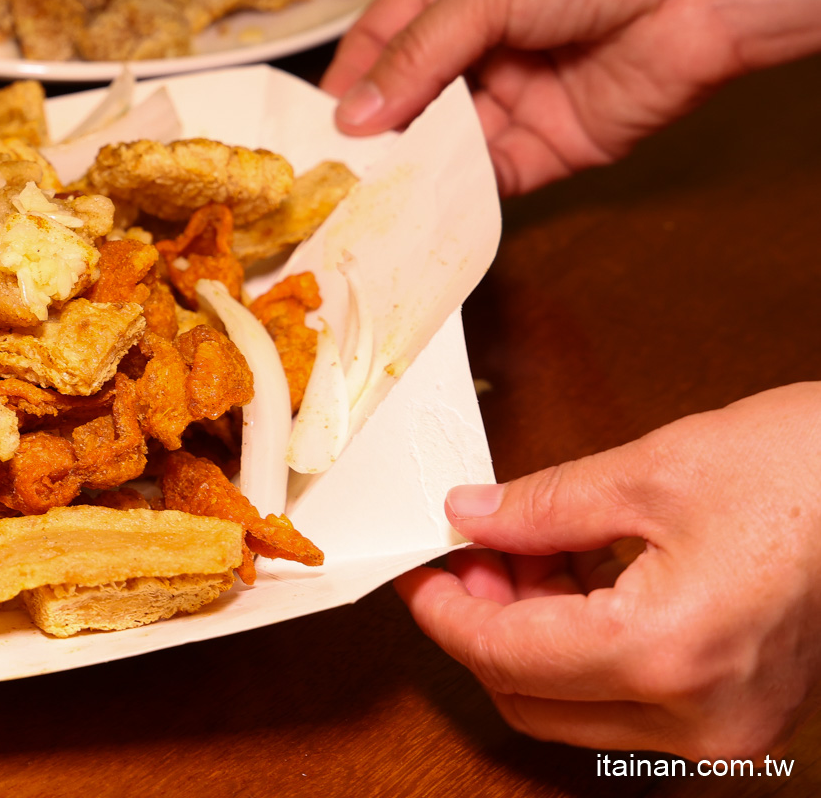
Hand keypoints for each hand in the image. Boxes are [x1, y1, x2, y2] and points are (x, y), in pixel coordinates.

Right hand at [321, 0, 820, 194]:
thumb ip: (416, 58)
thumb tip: (351, 116)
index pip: (380, 41)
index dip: (347, 82)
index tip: (316, 128)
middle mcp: (478, 44)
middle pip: (408, 99)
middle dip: (375, 135)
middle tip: (336, 175)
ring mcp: (513, 96)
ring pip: (444, 142)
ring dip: (413, 168)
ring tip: (373, 197)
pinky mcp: (549, 144)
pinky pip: (491, 175)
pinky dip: (459, 192)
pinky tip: (426, 207)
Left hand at [395, 383, 820, 757]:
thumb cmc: (806, 472)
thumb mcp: (650, 471)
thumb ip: (540, 507)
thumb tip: (468, 520)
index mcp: (668, 653)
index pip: (507, 657)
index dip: (446, 611)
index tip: (419, 569)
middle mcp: (700, 717)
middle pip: (532, 698)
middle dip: (484, 623)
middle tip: (466, 551)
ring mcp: (727, 730)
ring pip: (574, 705)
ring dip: (530, 634)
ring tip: (523, 548)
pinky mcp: (740, 717)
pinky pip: (625, 700)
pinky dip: (582, 645)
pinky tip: (572, 575)